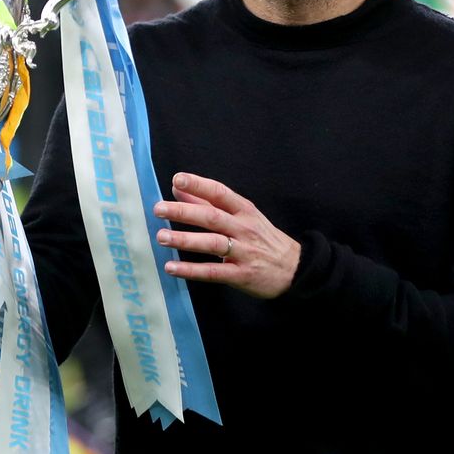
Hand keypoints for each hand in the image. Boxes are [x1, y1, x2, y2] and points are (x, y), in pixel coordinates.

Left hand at [154, 172, 299, 298]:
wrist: (294, 268)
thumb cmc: (263, 238)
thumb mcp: (243, 216)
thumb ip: (209, 202)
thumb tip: (179, 187)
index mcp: (245, 211)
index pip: (220, 193)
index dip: (199, 184)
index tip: (177, 178)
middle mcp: (244, 228)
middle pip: (212, 217)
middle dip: (184, 212)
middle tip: (159, 209)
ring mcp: (244, 252)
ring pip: (212, 243)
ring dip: (185, 240)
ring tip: (161, 237)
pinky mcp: (241, 275)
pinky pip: (214, 272)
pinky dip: (192, 270)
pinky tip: (172, 268)